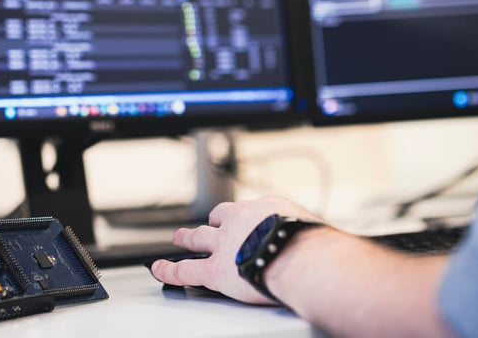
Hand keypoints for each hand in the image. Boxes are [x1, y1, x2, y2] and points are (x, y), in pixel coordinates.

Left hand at [150, 195, 320, 303]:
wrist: (300, 256)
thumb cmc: (314, 245)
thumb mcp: (312, 227)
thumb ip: (305, 232)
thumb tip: (318, 243)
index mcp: (267, 208)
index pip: (251, 210)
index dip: (245, 217)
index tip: (245, 220)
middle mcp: (241, 220)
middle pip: (220, 217)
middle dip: (212, 221)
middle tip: (206, 223)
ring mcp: (224, 244)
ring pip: (198, 237)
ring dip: (187, 237)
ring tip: (178, 237)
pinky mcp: (215, 269)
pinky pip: (186, 269)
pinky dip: (170, 269)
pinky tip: (159, 269)